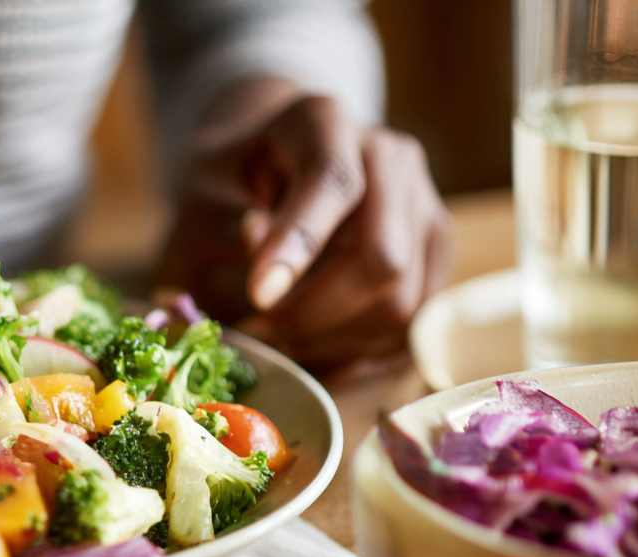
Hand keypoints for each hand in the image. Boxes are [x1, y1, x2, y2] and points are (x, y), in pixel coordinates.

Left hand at [157, 78, 453, 372]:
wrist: (268, 166)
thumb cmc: (230, 182)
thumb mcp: (204, 194)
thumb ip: (227, 225)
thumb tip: (265, 264)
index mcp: (325, 124)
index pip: (332, 183)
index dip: (300, 246)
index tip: (258, 297)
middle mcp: (391, 157)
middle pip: (381, 257)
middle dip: (315, 313)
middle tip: (258, 333)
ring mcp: (423, 205)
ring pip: (402, 302)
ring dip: (334, 341)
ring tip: (279, 339)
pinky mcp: (433, 254)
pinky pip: (410, 325)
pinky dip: (359, 351)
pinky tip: (313, 346)